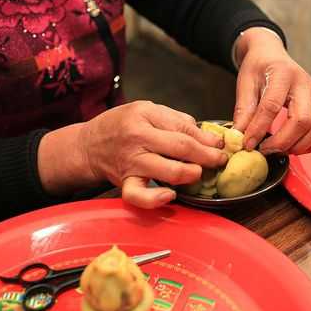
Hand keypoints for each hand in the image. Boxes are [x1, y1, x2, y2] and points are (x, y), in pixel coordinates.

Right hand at [39, 101, 226, 208]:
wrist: (88, 145)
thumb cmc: (121, 125)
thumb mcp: (147, 111)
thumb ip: (177, 120)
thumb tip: (208, 136)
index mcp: (145, 117)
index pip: (184, 127)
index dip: (207, 138)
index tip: (222, 145)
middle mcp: (138, 139)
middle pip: (181, 147)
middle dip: (207, 156)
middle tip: (221, 160)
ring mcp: (132, 163)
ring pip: (167, 171)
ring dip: (190, 173)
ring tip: (199, 173)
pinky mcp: (125, 183)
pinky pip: (139, 196)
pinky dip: (156, 199)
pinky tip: (171, 195)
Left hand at [232, 28, 310, 154]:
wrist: (271, 54)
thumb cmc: (258, 67)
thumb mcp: (245, 82)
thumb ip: (243, 109)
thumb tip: (239, 137)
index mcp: (283, 74)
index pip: (272, 106)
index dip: (259, 128)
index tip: (248, 144)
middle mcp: (305, 84)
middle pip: (303, 120)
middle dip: (282, 142)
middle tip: (264, 150)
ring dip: (298, 146)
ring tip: (277, 149)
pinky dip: (310, 144)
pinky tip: (292, 146)